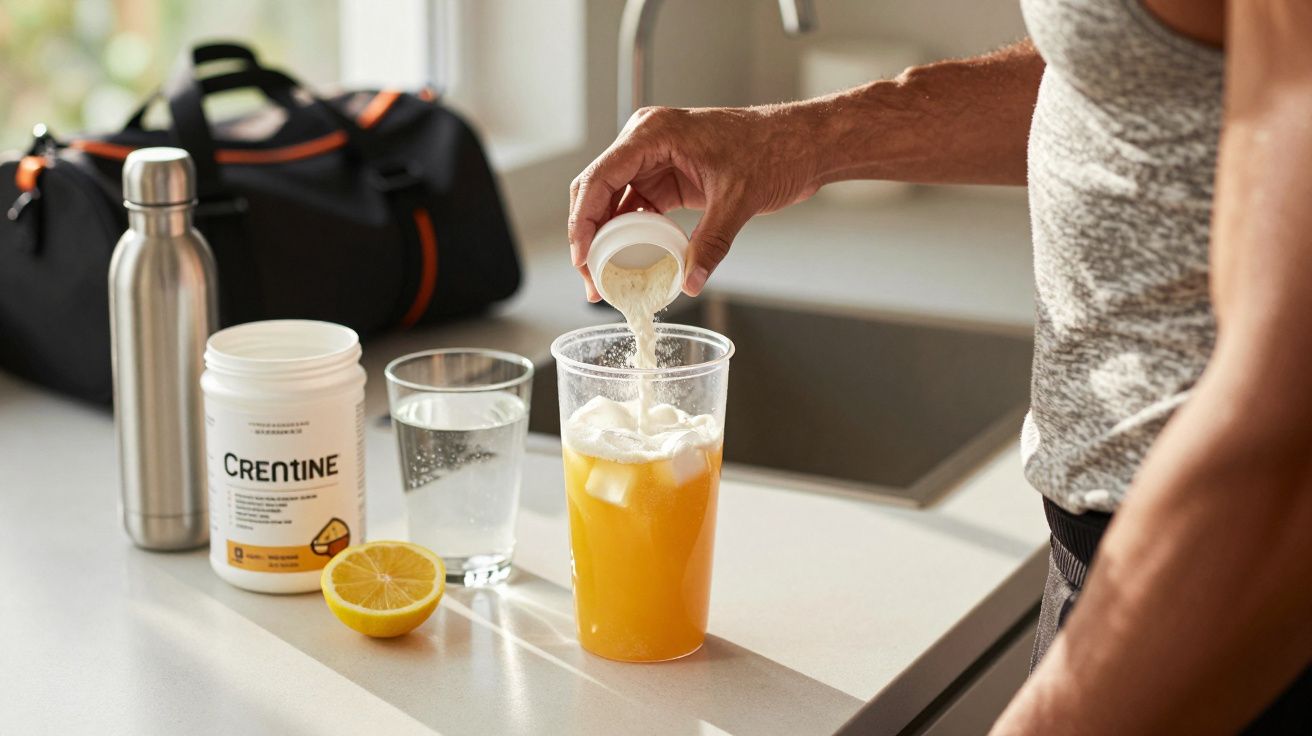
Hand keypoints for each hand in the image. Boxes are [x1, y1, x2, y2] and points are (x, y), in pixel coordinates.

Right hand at [568, 104, 822, 300]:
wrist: (802, 145)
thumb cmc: (774, 150)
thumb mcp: (738, 200)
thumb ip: (711, 243)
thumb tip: (691, 282)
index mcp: (654, 133)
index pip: (599, 177)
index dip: (584, 221)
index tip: (583, 258)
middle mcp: (646, 143)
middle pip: (597, 190)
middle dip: (589, 235)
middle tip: (592, 277)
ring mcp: (655, 161)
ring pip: (613, 203)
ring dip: (607, 240)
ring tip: (605, 278)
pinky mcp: (668, 179)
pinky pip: (637, 210)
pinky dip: (631, 236)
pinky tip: (630, 263)